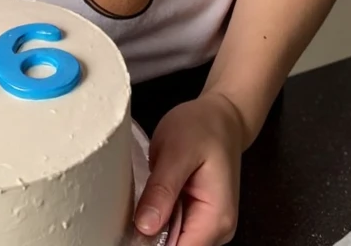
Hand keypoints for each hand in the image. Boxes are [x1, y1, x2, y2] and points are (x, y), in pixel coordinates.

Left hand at [134, 92, 245, 244]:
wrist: (220, 117)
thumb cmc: (202, 127)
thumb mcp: (177, 150)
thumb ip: (163, 189)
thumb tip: (144, 228)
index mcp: (216, 218)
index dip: (151, 245)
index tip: (129, 230)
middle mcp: (218, 231)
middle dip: (150, 239)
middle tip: (131, 211)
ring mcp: (209, 227)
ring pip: (173, 243)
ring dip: (154, 230)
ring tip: (141, 201)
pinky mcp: (198, 219)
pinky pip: (175, 231)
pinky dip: (159, 221)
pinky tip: (150, 202)